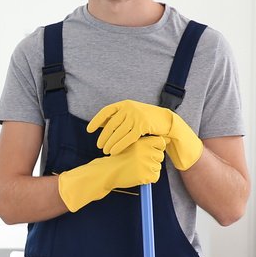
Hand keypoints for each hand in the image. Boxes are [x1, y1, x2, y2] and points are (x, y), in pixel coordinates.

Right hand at [57, 136, 167, 212]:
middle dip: (152, 160)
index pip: (161, 142)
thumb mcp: (131, 144)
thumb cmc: (119, 158)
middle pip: (160, 156)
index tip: (146, 152)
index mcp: (143, 141)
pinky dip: (148, 179)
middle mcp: (146, 151)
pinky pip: (155, 177)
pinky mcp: (146, 175)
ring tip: (135, 169)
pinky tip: (136, 175)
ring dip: (149, 170)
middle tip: (137, 162)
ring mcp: (147, 163)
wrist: (107, 172)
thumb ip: (148, 142)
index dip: (156, 148)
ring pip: (157, 167)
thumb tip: (169, 140)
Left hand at [87, 99, 203, 169]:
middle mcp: (129, 108)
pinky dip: (119, 146)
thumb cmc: (146, 119)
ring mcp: (136, 116)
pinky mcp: (142, 125)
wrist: (166, 120)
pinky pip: (127, 138)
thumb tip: (100, 125)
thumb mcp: (131, 114)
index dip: (96, 121)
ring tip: (106, 151)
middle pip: (111, 124)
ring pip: (118, 132)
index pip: (106, 111)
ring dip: (110, 143)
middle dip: (103, 136)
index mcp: (125, 104)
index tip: (89, 130)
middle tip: (99, 146)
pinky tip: (114, 152)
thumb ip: (118, 118)